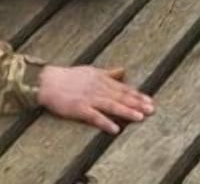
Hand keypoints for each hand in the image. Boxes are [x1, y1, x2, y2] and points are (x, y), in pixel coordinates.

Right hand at [36, 64, 153, 133]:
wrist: (47, 82)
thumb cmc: (68, 77)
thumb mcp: (90, 71)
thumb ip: (108, 73)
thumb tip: (123, 70)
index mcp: (101, 78)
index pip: (123, 88)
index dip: (137, 95)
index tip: (150, 100)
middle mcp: (98, 87)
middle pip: (121, 96)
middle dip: (137, 103)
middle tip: (152, 109)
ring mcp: (89, 98)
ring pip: (112, 105)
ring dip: (127, 111)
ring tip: (140, 118)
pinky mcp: (79, 108)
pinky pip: (94, 116)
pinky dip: (105, 122)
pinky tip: (115, 129)